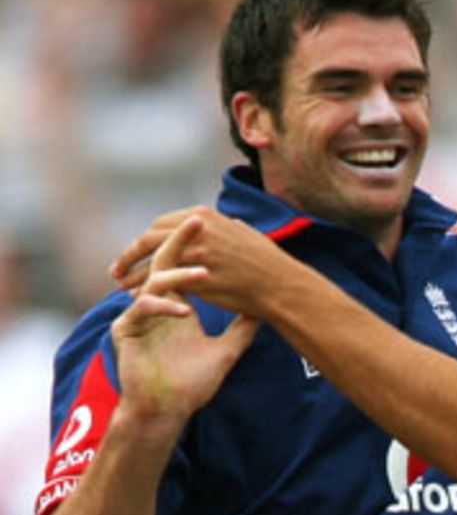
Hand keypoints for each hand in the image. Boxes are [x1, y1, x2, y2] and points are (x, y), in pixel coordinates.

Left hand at [110, 206, 286, 315]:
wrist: (280, 286)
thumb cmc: (269, 263)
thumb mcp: (245, 233)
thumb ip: (226, 227)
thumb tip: (223, 223)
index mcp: (205, 217)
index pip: (162, 224)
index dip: (146, 240)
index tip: (138, 252)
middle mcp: (195, 230)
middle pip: (149, 238)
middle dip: (130, 254)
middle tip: (117, 270)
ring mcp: (195, 252)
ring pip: (152, 260)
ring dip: (134, 273)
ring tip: (123, 286)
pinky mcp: (195, 276)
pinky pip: (162, 280)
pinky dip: (147, 288)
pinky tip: (141, 298)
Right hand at [111, 219, 258, 429]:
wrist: (168, 411)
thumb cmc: (193, 384)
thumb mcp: (226, 352)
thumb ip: (242, 330)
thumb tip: (265, 312)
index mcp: (176, 305)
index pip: (184, 267)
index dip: (199, 249)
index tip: (218, 229)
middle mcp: (155, 305)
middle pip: (164, 262)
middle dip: (180, 241)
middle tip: (199, 223)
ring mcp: (138, 315)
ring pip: (155, 283)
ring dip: (180, 277)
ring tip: (206, 275)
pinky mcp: (124, 329)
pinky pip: (142, 309)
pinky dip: (164, 307)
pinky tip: (185, 312)